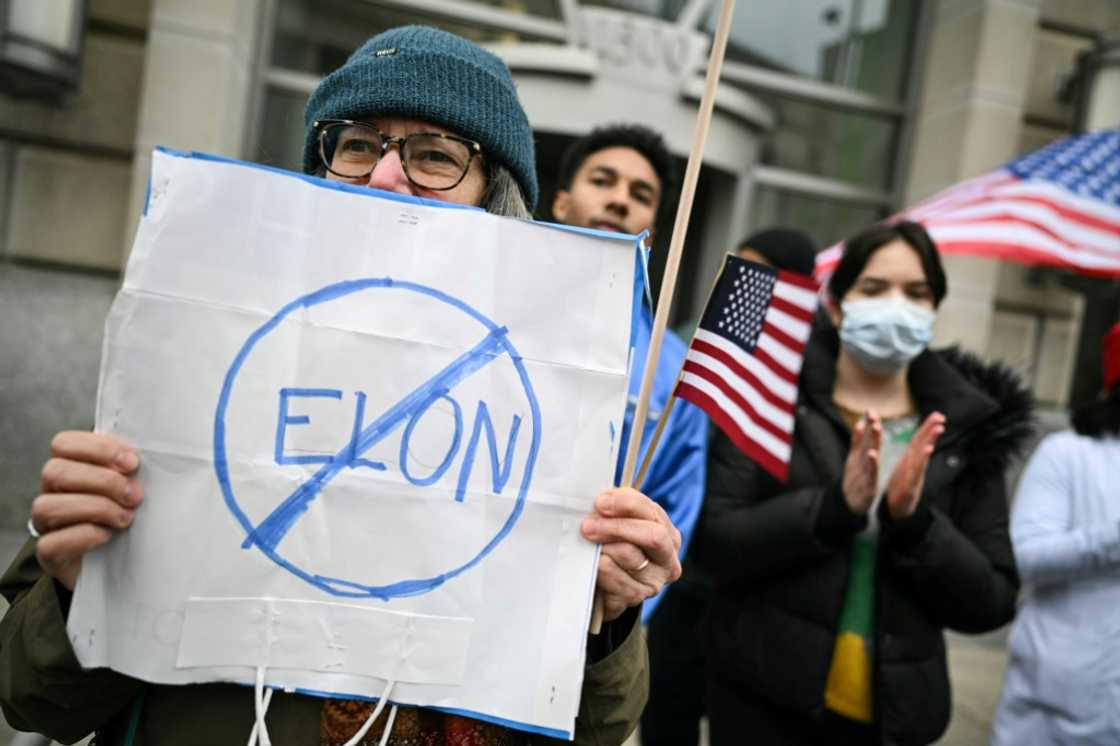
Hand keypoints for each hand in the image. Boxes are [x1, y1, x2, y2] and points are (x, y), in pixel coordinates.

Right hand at [31, 432, 142, 590]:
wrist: (119, 560)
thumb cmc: (127, 512)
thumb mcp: (130, 486)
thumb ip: (131, 469)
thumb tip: (146, 457)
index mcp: (70, 467)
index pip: (63, 444)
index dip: (97, 448)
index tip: (132, 463)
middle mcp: (51, 492)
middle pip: (55, 472)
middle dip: (102, 481)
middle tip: (134, 495)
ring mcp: (46, 523)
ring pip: (48, 506)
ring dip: (95, 508)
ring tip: (126, 517)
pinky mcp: (49, 553)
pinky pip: (51, 543)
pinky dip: (83, 535)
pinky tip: (107, 535)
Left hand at [580, 487, 681, 622]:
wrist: (607, 586)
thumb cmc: (615, 545)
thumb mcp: (620, 522)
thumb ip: (617, 509)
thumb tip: (602, 500)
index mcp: (668, 534)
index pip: (652, 512)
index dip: (625, 504)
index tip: (600, 502)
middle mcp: (668, 560)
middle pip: (651, 535)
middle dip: (616, 526)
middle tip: (588, 525)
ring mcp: (653, 582)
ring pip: (628, 554)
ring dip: (603, 546)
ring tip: (588, 542)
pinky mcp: (634, 597)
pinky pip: (614, 577)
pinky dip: (599, 566)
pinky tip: (592, 563)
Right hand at [842, 410, 881, 514]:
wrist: (847, 504)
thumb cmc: (854, 480)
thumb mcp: (853, 459)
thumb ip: (857, 441)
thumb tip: (860, 423)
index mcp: (859, 456)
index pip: (865, 436)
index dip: (868, 423)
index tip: (871, 409)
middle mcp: (860, 462)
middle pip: (866, 442)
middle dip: (870, 427)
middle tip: (873, 413)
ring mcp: (862, 472)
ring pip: (868, 454)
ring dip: (872, 440)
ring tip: (876, 427)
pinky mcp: (866, 484)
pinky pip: (870, 472)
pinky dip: (871, 463)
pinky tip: (873, 453)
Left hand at [885, 412, 945, 519]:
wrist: (896, 512)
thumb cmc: (900, 489)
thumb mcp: (906, 471)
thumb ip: (913, 456)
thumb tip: (922, 442)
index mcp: (910, 461)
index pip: (920, 441)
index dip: (927, 427)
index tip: (937, 414)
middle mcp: (914, 467)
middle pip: (924, 445)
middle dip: (932, 430)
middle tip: (941, 416)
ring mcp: (913, 476)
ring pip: (922, 456)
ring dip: (930, 441)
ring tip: (938, 428)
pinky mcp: (910, 486)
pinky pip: (915, 472)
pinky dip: (921, 461)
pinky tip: (927, 450)